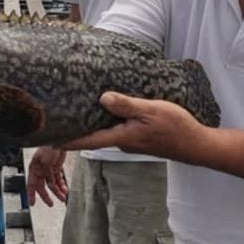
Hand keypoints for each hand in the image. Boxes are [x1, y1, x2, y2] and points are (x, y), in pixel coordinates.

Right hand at [27, 146, 67, 206]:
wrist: (59, 139)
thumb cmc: (48, 146)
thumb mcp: (44, 160)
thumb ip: (45, 172)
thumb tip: (47, 181)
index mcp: (34, 169)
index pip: (31, 185)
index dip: (31, 195)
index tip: (32, 203)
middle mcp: (41, 170)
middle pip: (42, 187)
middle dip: (46, 196)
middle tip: (50, 203)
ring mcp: (48, 169)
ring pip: (52, 184)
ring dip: (57, 191)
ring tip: (62, 198)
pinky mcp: (56, 166)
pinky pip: (58, 179)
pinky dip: (62, 185)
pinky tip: (64, 189)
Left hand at [62, 92, 205, 162]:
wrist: (196, 145)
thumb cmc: (175, 128)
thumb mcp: (150, 110)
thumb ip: (126, 105)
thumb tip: (102, 98)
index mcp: (120, 137)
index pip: (86, 141)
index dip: (66, 139)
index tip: (47, 137)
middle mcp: (121, 142)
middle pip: (93, 136)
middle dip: (76, 128)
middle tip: (58, 116)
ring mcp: (130, 141)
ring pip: (106, 132)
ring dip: (92, 123)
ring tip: (78, 109)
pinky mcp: (139, 138)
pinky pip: (118, 129)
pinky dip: (108, 121)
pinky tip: (108, 110)